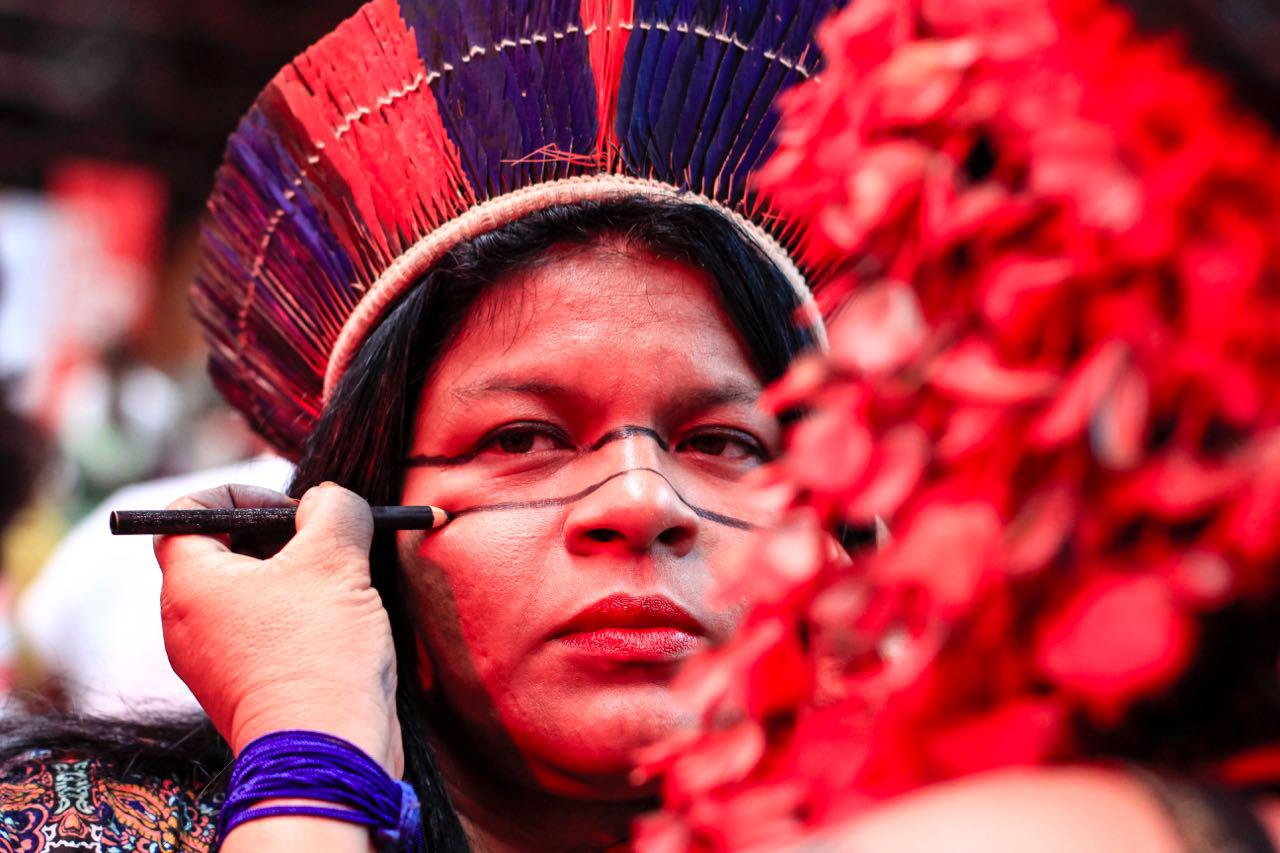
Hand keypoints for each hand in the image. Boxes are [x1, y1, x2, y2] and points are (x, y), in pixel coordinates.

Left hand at [154, 482, 402, 775]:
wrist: (326, 753)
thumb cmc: (319, 652)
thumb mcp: (334, 558)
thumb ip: (334, 509)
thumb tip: (330, 500)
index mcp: (189, 585)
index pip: (185, 514)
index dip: (238, 494)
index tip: (290, 508)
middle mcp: (187, 623)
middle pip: (222, 552)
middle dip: (279, 536)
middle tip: (326, 541)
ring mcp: (212, 662)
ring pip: (247, 594)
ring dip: (295, 577)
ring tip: (342, 585)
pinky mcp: (243, 689)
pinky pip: (261, 633)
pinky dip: (297, 618)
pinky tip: (341, 625)